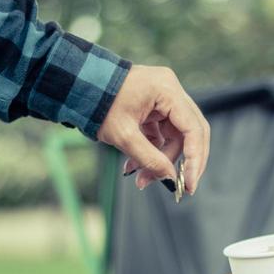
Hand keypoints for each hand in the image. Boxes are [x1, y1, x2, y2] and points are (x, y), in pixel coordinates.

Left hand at [97, 65, 209, 194]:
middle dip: (182, 161)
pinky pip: (163, 133)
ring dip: (161, 158)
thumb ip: (149, 158)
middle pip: (191, 132)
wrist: (78, 87)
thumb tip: (169, 177)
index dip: (195, 160)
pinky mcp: (155, 106)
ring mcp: (164, 97)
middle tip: (177, 186)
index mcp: (167, 90)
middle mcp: (171, 90)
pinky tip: (135, 165)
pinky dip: (153, 150)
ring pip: (176, 135)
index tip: (189, 184)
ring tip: (140, 177)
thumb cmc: (97, 104)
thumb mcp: (123, 136)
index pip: (193, 129)